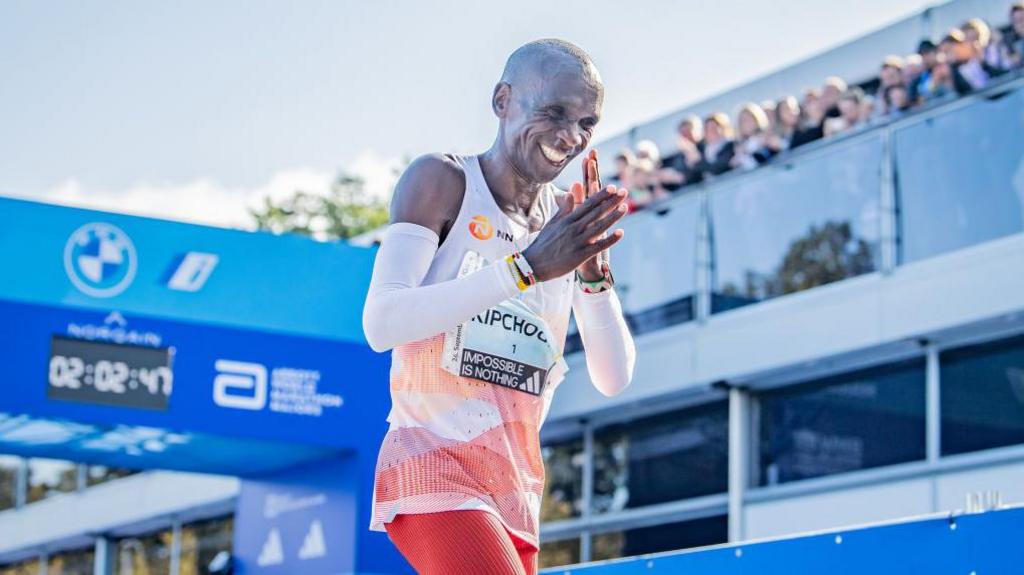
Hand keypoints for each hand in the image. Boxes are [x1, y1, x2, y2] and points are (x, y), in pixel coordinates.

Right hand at [521, 157, 626, 282]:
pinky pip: (598, 246)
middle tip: (624, 192)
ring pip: (599, 227)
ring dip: (613, 217)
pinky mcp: (580, 255)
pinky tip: (621, 232)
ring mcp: (577, 242)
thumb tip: (569, 193)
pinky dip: (610, 239)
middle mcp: (573, 229)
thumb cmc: (543, 244)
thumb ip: (564, 209)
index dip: (600, 195)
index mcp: (567, 220)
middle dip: (611, 202)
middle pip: (596, 212)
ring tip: (625, 207)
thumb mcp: (552, 223)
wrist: (534, 264)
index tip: (611, 187)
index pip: (587, 204)